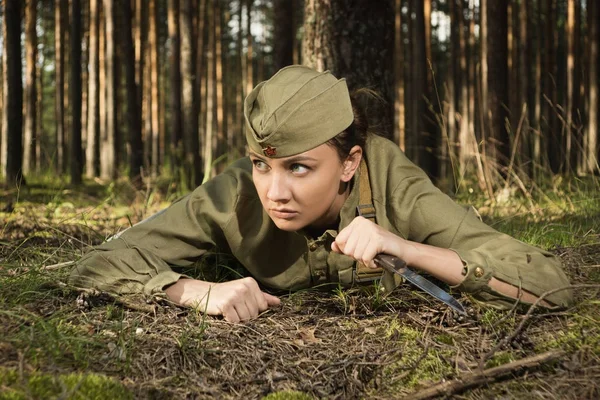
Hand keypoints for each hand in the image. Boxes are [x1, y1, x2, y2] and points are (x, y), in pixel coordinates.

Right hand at [165, 277, 280, 322]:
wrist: (202, 293)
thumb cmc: (225, 294)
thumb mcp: (244, 292)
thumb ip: (262, 297)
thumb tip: (278, 303)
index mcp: (251, 283)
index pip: (262, 307)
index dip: (252, 310)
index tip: (241, 305)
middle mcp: (244, 287)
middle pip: (255, 314)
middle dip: (245, 316)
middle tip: (234, 309)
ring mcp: (235, 295)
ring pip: (246, 319)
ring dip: (237, 320)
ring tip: (229, 311)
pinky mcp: (226, 304)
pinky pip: (235, 322)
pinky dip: (230, 322)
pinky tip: (224, 314)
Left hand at [331, 216, 407, 267]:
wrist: (402, 251)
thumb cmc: (380, 248)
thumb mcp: (361, 244)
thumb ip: (345, 245)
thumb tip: (332, 246)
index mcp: (357, 222)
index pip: (339, 240)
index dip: (348, 250)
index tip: (361, 249)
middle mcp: (363, 223)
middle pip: (347, 249)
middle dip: (357, 256)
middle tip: (369, 253)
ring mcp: (370, 230)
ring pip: (356, 255)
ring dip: (365, 261)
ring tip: (374, 255)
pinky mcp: (377, 239)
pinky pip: (365, 258)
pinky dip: (371, 264)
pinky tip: (377, 259)